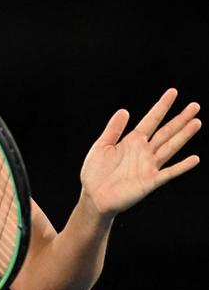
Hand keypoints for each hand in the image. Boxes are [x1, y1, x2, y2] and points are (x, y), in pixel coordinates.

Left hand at [80, 88, 200, 216]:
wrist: (93, 196)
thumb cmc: (95, 173)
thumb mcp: (101, 146)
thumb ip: (113, 129)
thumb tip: (124, 110)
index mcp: (132, 141)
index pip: (151, 120)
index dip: (161, 106)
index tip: (172, 92)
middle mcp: (144, 151)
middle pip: (166, 132)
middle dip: (180, 119)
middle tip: (195, 105)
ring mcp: (149, 166)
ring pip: (170, 147)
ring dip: (183, 135)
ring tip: (196, 122)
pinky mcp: (150, 182)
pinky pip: (168, 173)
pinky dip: (181, 166)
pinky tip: (194, 159)